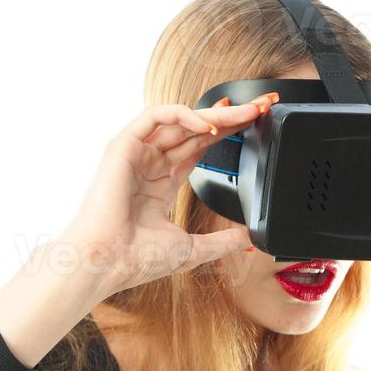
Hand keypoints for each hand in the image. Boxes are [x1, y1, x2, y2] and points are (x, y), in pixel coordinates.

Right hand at [59, 97, 277, 300]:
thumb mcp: (191, 249)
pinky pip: (156, 116)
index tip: (256, 124)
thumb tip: (248, 240)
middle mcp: (151, 163)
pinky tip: (208, 125)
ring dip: (215, 113)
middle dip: (231, 116)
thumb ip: (222, 241)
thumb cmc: (135, 259)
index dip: (229, 133)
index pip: (201, 147)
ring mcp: (137, 153)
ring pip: (181, 119)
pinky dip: (183, 115)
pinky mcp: (124, 145)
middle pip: (197, 129)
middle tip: (262, 107)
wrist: (108, 263)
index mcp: (163, 182)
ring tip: (245, 112)